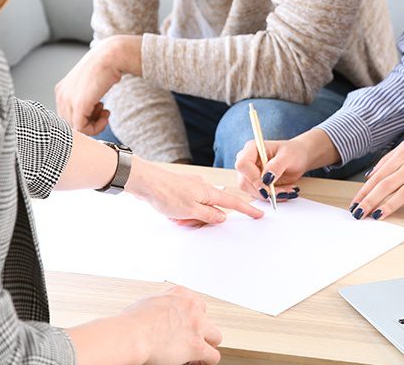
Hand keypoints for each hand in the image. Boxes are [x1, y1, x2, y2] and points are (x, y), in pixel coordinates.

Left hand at [55, 40, 131, 134]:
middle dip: (88, 122)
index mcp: (61, 90)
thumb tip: (90, 114)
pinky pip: (83, 129)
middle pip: (71, 123)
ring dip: (94, 125)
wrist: (110, 56)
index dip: (84, 117)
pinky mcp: (78, 105)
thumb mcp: (89, 84)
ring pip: (76, 128)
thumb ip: (85, 98)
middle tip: (103, 112)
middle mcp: (61, 95)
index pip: (67, 115)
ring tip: (105, 112)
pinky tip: (106, 117)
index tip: (98, 110)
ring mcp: (67, 100)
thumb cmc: (105, 67)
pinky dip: (96, 128)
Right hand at [119, 286, 221, 364]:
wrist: (133, 334)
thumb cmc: (133, 321)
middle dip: (200, 331)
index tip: (185, 327)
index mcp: (179, 294)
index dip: (191, 318)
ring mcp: (196, 325)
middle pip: (206, 319)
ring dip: (207, 345)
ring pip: (216, 336)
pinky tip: (196, 363)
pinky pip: (213, 356)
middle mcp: (191, 307)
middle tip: (189, 341)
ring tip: (196, 355)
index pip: (196, 303)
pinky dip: (206, 362)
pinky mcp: (197, 346)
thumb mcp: (149, 301)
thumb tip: (158, 312)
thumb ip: (162, 303)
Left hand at [127, 158, 263, 225]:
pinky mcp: (180, 191)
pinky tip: (169, 213)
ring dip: (187, 218)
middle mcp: (202, 188)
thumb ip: (209, 216)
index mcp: (208, 192)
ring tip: (174, 216)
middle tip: (185, 221)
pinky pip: (186, 207)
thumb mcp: (190, 211)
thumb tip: (223, 217)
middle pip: (211, 210)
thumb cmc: (166, 193)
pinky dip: (180, 214)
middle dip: (200, 220)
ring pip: (197, 210)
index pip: (233, 203)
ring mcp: (191, 188)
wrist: (144, 181)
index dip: (246, 210)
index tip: (259, 214)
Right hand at [234, 129, 337, 201]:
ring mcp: (249, 173)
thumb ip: (276, 166)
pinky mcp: (255, 183)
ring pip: (251, 191)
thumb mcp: (288, 156)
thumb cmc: (294, 152)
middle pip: (244, 181)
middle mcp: (247, 160)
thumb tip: (266, 179)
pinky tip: (284, 191)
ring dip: (271, 195)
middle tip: (284, 191)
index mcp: (252, 148)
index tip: (268, 185)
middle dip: (265, 190)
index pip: (242, 164)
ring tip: (287, 190)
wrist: (299, 158)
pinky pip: (259, 195)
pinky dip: (273, 196)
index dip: (252, 177)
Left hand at [350, 115, 403, 221]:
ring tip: (376, 216)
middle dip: (370, 201)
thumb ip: (387, 160)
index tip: (354, 204)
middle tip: (359, 214)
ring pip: (403, 193)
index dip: (364, 192)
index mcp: (400, 156)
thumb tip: (370, 175)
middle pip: (386, 186)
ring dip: (388, 206)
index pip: (377, 177)